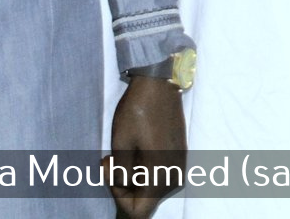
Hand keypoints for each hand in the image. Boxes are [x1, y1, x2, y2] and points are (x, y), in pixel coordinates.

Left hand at [107, 75, 185, 217]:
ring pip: (151, 190)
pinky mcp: (180, 156)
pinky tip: (135, 150)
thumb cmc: (137, 111)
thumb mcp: (120, 144)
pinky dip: (144, 170)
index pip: (138, 212)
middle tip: (109, 159)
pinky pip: (159, 177)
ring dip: (133, 177)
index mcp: (160, 175)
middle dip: (123, 186)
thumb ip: (121, 175)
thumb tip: (125, 187)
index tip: (111, 171)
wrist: (159, 84)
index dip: (118, 198)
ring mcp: (180, 166)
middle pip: (145, 202)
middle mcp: (174, 176)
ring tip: (120, 153)